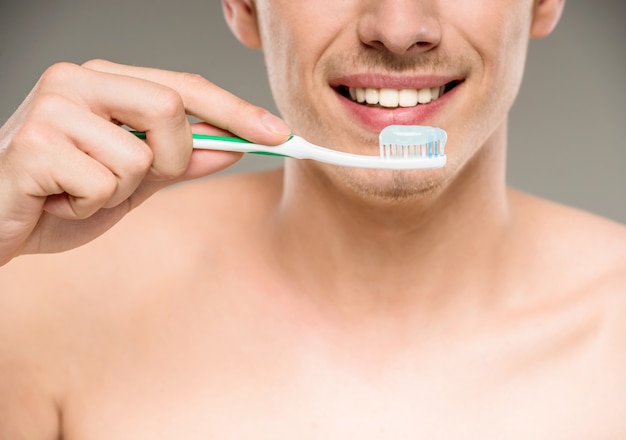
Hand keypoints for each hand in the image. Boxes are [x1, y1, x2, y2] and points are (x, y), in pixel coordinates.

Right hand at [0, 59, 289, 265]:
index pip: (185, 87)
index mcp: (105, 81)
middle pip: (171, 107)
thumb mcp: (133, 180)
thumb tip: (233, 147)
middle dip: (173, 157)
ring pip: (140, 156)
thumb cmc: (61, 195)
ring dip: (121, 191)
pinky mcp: (33, 144)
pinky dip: (91, 207)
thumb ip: (180, 161)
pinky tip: (59, 201)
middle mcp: (78, 81)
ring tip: (82, 192)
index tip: (279, 134)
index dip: (236, 111)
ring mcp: (53, 108)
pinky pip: (104, 185)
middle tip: (139, 178)